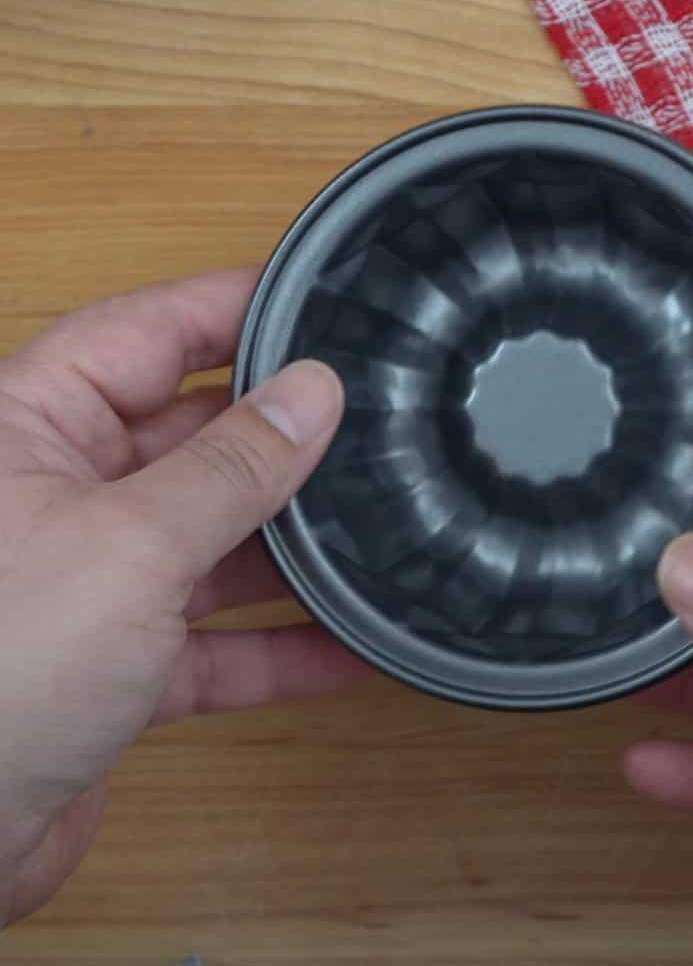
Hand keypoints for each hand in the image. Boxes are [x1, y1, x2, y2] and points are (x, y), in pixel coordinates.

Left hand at [0, 269, 362, 925]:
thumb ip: (232, 467)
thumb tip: (312, 392)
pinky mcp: (114, 664)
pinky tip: (349, 647)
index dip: (236, 310)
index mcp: (35, 426)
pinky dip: (276, 646)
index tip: (322, 301)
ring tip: (383, 530)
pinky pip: (213, 639)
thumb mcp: (132, 545)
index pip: (151, 332)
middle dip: (281, 439)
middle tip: (377, 424)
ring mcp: (91, 579)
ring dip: (291, 550)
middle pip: (193, 437)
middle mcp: (61, 493)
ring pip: (212, 540)